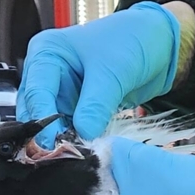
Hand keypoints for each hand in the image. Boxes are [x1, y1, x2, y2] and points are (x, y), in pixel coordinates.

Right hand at [17, 2, 184, 144]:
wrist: (158, 46)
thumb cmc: (131, 41)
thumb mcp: (112, 72)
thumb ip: (95, 104)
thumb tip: (83, 133)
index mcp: (46, 53)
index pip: (36, 92)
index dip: (44, 121)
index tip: (55, 145)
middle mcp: (46, 74)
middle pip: (35, 111)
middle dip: (48, 133)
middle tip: (65, 153)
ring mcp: (59, 93)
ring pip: (48, 125)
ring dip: (61, 140)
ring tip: (77, 153)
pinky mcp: (73, 108)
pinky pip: (66, 130)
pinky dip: (73, 141)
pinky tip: (83, 150)